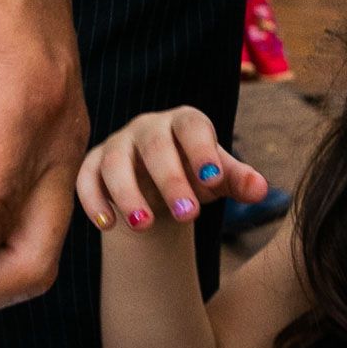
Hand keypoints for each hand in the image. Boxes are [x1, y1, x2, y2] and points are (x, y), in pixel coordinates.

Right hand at [76, 107, 267, 231]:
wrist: (158, 186)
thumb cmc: (195, 175)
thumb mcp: (218, 178)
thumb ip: (238, 180)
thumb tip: (260, 189)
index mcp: (183, 122)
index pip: (191, 127)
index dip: (201, 151)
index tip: (214, 180)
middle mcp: (148, 128)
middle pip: (154, 147)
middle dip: (170, 181)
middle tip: (189, 214)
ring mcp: (117, 144)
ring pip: (116, 164)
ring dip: (128, 194)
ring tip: (144, 225)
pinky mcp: (92, 164)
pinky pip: (86, 178)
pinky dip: (93, 200)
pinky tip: (107, 225)